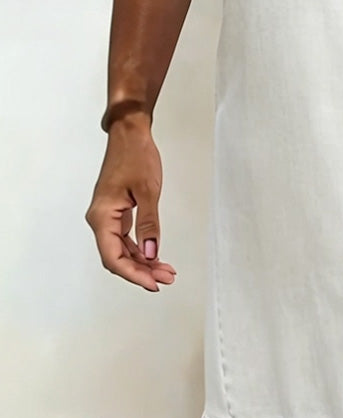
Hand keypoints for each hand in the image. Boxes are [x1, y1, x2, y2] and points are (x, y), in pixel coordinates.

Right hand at [85, 114, 176, 290]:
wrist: (130, 133)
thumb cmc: (137, 156)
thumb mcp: (148, 191)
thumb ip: (149, 224)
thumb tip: (151, 253)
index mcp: (102, 216)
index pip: (113, 257)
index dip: (133, 274)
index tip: (154, 283)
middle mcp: (100, 219)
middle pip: (117, 257)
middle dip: (142, 270)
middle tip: (167, 278)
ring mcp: (108, 216)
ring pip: (122, 249)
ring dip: (143, 261)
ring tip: (166, 270)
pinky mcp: (116, 211)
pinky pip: (125, 238)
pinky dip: (141, 248)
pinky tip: (156, 255)